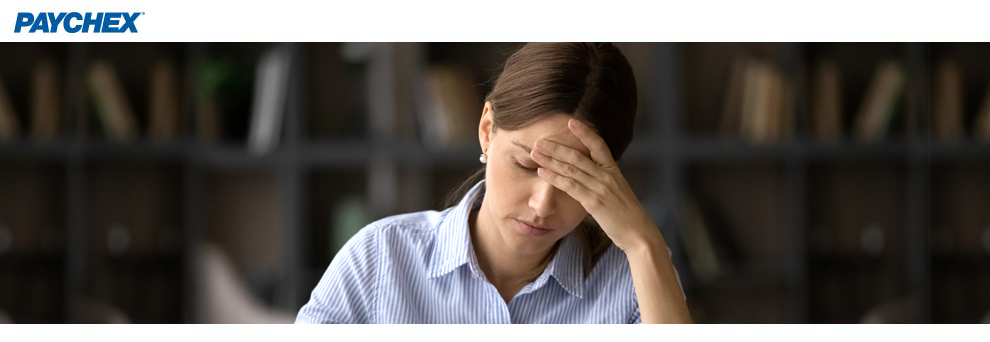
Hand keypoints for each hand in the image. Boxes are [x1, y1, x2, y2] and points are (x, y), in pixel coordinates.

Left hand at [530, 118, 662, 251]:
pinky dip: (554, 178)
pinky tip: (542, 172)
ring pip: (571, 169)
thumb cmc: (626, 213)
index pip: (598, 145)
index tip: (571, 121)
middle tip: (539, 141)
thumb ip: (604, 179)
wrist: (638, 232)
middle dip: (556, 147)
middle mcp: (607, 175)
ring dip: (550, 160)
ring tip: (535, 153)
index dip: (585, 132)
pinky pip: (570, 186)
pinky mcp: (594, 202)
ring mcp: (600, 188)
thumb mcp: (618, 190)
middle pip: (578, 156)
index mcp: (614, 170)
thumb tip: (591, 171)